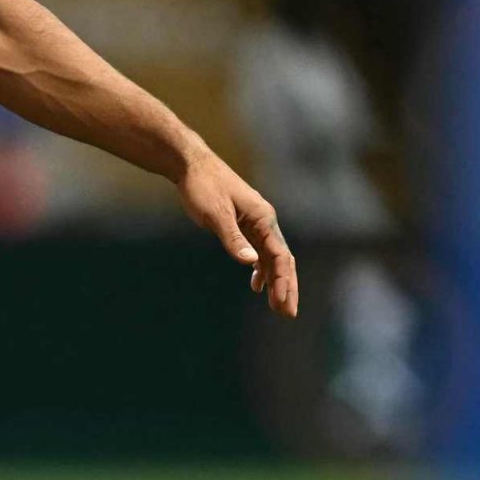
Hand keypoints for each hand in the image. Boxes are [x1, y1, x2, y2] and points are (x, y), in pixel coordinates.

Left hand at [177, 150, 297, 317]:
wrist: (191, 164)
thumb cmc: (203, 186)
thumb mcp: (216, 214)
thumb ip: (233, 238)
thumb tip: (251, 263)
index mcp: (263, 217)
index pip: (280, 255)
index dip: (282, 281)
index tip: (281, 304)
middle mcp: (264, 220)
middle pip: (282, 259)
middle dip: (286, 286)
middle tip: (288, 314)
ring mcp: (255, 222)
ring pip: (271, 257)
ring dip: (275, 281)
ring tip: (277, 307)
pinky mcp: (243, 223)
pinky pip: (259, 250)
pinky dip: (260, 269)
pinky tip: (256, 286)